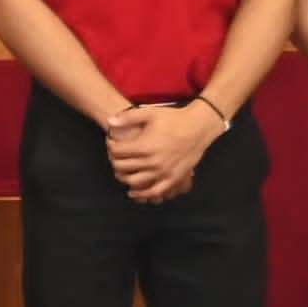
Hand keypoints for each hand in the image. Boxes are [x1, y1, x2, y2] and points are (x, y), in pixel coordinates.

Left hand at [104, 99, 221, 203]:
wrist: (198, 128)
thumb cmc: (174, 119)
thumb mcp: (150, 113)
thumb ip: (127, 117)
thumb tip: (109, 121)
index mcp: (145, 146)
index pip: (117, 151)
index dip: (110, 146)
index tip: (111, 142)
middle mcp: (152, 162)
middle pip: (122, 167)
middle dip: (114, 160)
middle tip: (114, 155)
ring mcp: (163, 172)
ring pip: (134, 182)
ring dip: (123, 177)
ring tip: (122, 171)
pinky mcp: (173, 179)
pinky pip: (154, 192)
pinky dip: (142, 194)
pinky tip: (134, 191)